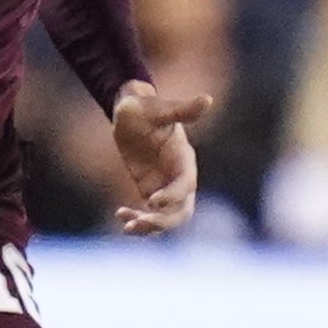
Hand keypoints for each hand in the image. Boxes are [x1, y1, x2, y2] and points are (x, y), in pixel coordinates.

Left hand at [109, 80, 213, 235]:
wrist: (130, 113)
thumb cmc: (144, 108)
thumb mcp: (159, 108)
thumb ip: (181, 110)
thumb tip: (207, 100)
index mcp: (184, 158)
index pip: (186, 184)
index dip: (172, 195)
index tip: (150, 201)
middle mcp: (179, 176)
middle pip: (182, 210)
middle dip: (164, 221)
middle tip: (140, 222)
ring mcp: (166, 187)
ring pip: (167, 218)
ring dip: (151, 227)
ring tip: (127, 227)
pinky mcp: (151, 192)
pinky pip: (150, 215)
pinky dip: (138, 220)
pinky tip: (120, 214)